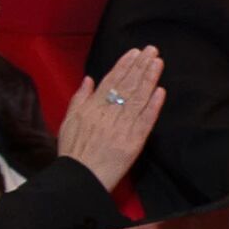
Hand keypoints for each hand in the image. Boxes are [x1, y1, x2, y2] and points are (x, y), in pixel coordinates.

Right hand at [55, 46, 167, 188]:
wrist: (80, 177)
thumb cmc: (73, 151)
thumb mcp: (68, 121)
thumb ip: (79, 98)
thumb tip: (89, 79)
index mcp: (91, 108)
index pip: (111, 81)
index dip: (124, 65)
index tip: (135, 52)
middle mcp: (107, 114)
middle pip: (127, 85)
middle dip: (140, 66)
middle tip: (152, 50)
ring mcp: (122, 127)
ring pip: (138, 99)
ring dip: (149, 79)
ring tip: (158, 62)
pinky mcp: (133, 142)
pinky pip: (145, 121)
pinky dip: (153, 106)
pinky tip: (161, 91)